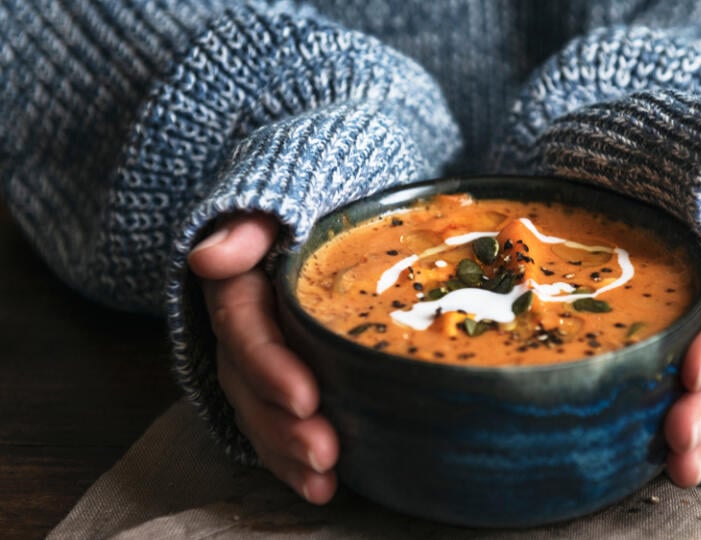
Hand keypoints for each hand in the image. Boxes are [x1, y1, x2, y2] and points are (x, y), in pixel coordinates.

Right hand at [188, 213, 338, 503]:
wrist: (323, 198)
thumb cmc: (310, 193)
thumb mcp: (283, 192)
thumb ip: (250, 224)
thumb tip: (209, 258)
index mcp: (238, 282)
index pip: (242, 327)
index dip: (269, 366)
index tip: (306, 398)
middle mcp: (240, 325)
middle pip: (247, 382)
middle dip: (281, 425)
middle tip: (324, 453)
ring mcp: (257, 354)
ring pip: (257, 410)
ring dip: (286, 452)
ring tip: (323, 483)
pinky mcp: (278, 375)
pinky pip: (274, 420)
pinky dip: (291, 457)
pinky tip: (322, 486)